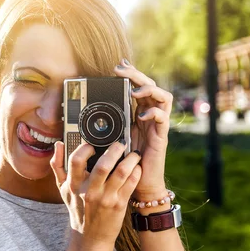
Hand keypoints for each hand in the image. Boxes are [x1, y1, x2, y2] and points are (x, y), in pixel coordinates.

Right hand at [50, 141, 141, 244]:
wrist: (90, 237)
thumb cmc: (77, 209)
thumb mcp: (63, 189)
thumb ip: (58, 166)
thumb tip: (58, 144)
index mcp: (74, 185)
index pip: (76, 160)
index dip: (85, 148)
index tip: (93, 143)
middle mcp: (90, 191)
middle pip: (103, 165)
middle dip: (114, 149)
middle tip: (121, 143)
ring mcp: (106, 198)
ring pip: (121, 173)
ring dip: (130, 160)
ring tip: (134, 153)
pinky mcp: (119, 205)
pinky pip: (131, 184)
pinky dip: (136, 173)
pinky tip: (137, 167)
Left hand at [114, 59, 171, 200]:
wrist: (138, 185)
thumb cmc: (124, 165)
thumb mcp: (112, 141)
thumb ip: (106, 127)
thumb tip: (86, 117)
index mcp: (137, 115)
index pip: (137, 88)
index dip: (131, 75)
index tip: (118, 66)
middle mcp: (149, 117)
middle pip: (150, 87)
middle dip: (136, 75)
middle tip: (121, 69)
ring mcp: (157, 125)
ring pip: (162, 97)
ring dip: (148, 90)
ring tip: (135, 91)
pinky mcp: (161, 136)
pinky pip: (163, 118)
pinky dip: (153, 112)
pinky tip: (141, 115)